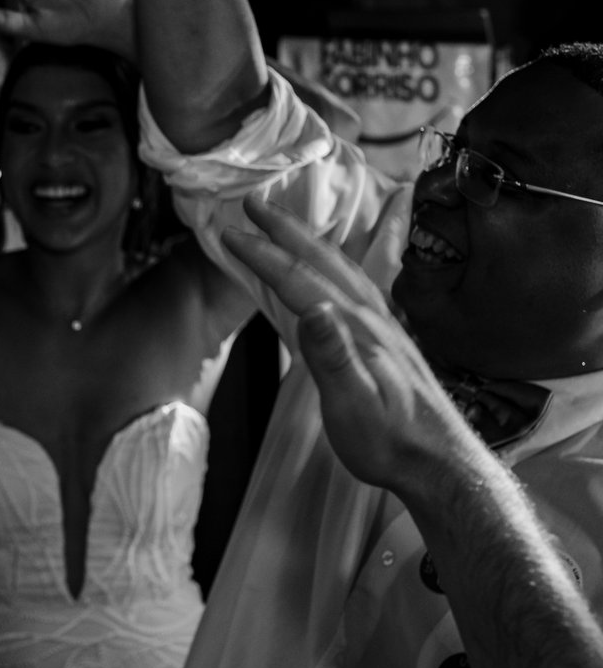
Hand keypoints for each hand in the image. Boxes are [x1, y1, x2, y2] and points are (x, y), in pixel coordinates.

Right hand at [220, 197, 481, 494]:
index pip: (300, 281)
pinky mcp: (386, 340)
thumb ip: (333, 355)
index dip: (262, 254)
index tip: (229, 232)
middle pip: (321, 261)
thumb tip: (311, 308)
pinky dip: (331, 265)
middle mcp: (372, 318)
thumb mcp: (353, 405)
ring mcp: (382, 326)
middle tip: (252, 203)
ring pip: (340, 269)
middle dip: (284, 230)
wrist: (438, 463)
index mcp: (356, 329)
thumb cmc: (389, 442)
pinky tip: (327, 271)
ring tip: (282, 225)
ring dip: (307, 242)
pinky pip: (352, 286)